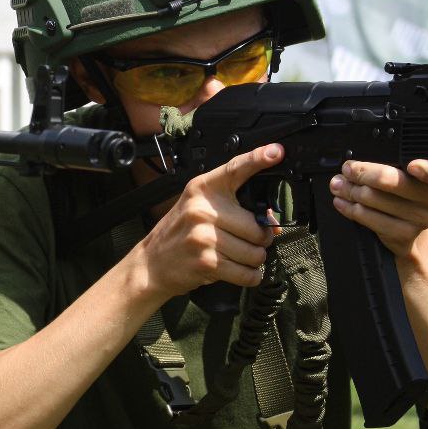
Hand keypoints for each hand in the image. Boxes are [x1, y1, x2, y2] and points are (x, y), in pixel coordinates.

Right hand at [137, 143, 284, 296]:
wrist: (151, 263)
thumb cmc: (180, 234)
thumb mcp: (198, 208)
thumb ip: (233, 207)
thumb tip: (273, 223)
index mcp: (203, 189)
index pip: (235, 169)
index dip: (258, 159)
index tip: (276, 152)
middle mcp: (202, 209)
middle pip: (257, 227)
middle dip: (260, 240)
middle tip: (246, 241)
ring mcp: (203, 236)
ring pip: (255, 253)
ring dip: (254, 260)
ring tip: (236, 256)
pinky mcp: (206, 262)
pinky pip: (246, 273)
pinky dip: (250, 276)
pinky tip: (240, 271)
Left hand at [329, 159, 427, 256]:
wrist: (407, 230)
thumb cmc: (405, 192)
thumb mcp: (409, 174)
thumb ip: (396, 161)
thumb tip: (357, 161)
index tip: (412, 166)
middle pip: (397, 181)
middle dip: (364, 173)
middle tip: (348, 169)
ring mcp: (424, 219)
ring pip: (377, 199)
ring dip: (351, 190)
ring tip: (339, 184)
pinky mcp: (405, 234)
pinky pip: (370, 218)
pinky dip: (351, 208)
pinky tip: (342, 201)